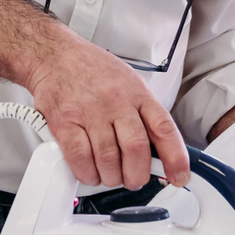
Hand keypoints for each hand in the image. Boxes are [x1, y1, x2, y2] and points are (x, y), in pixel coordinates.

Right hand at [23, 38, 189, 190]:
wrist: (54, 55)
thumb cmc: (92, 70)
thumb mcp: (129, 83)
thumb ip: (143, 114)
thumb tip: (158, 151)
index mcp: (137, 93)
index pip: (164, 128)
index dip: (175, 157)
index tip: (180, 176)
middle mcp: (116, 102)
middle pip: (136, 149)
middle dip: (137, 175)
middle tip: (133, 180)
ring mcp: (89, 112)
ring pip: (108, 160)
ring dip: (111, 177)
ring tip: (109, 175)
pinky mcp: (64, 122)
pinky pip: (80, 158)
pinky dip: (87, 173)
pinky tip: (89, 171)